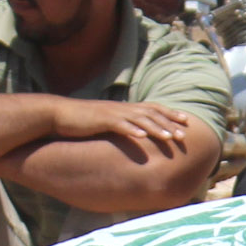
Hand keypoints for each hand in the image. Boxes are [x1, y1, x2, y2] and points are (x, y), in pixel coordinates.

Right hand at [53, 99, 203, 164]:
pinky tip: (142, 137)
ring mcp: (112, 113)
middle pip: (151, 113)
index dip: (170, 113)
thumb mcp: (106, 123)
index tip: (186, 121)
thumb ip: (121, 126)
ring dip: (156, 128)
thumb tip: (136, 136)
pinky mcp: (101, 120)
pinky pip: (119, 125)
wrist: (58, 114)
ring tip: (170, 137)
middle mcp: (121, 108)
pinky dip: (131, 130)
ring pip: (139, 119)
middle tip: (184, 135)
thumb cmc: (82, 122)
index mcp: (124, 109)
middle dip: (169, 123)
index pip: (152, 108)